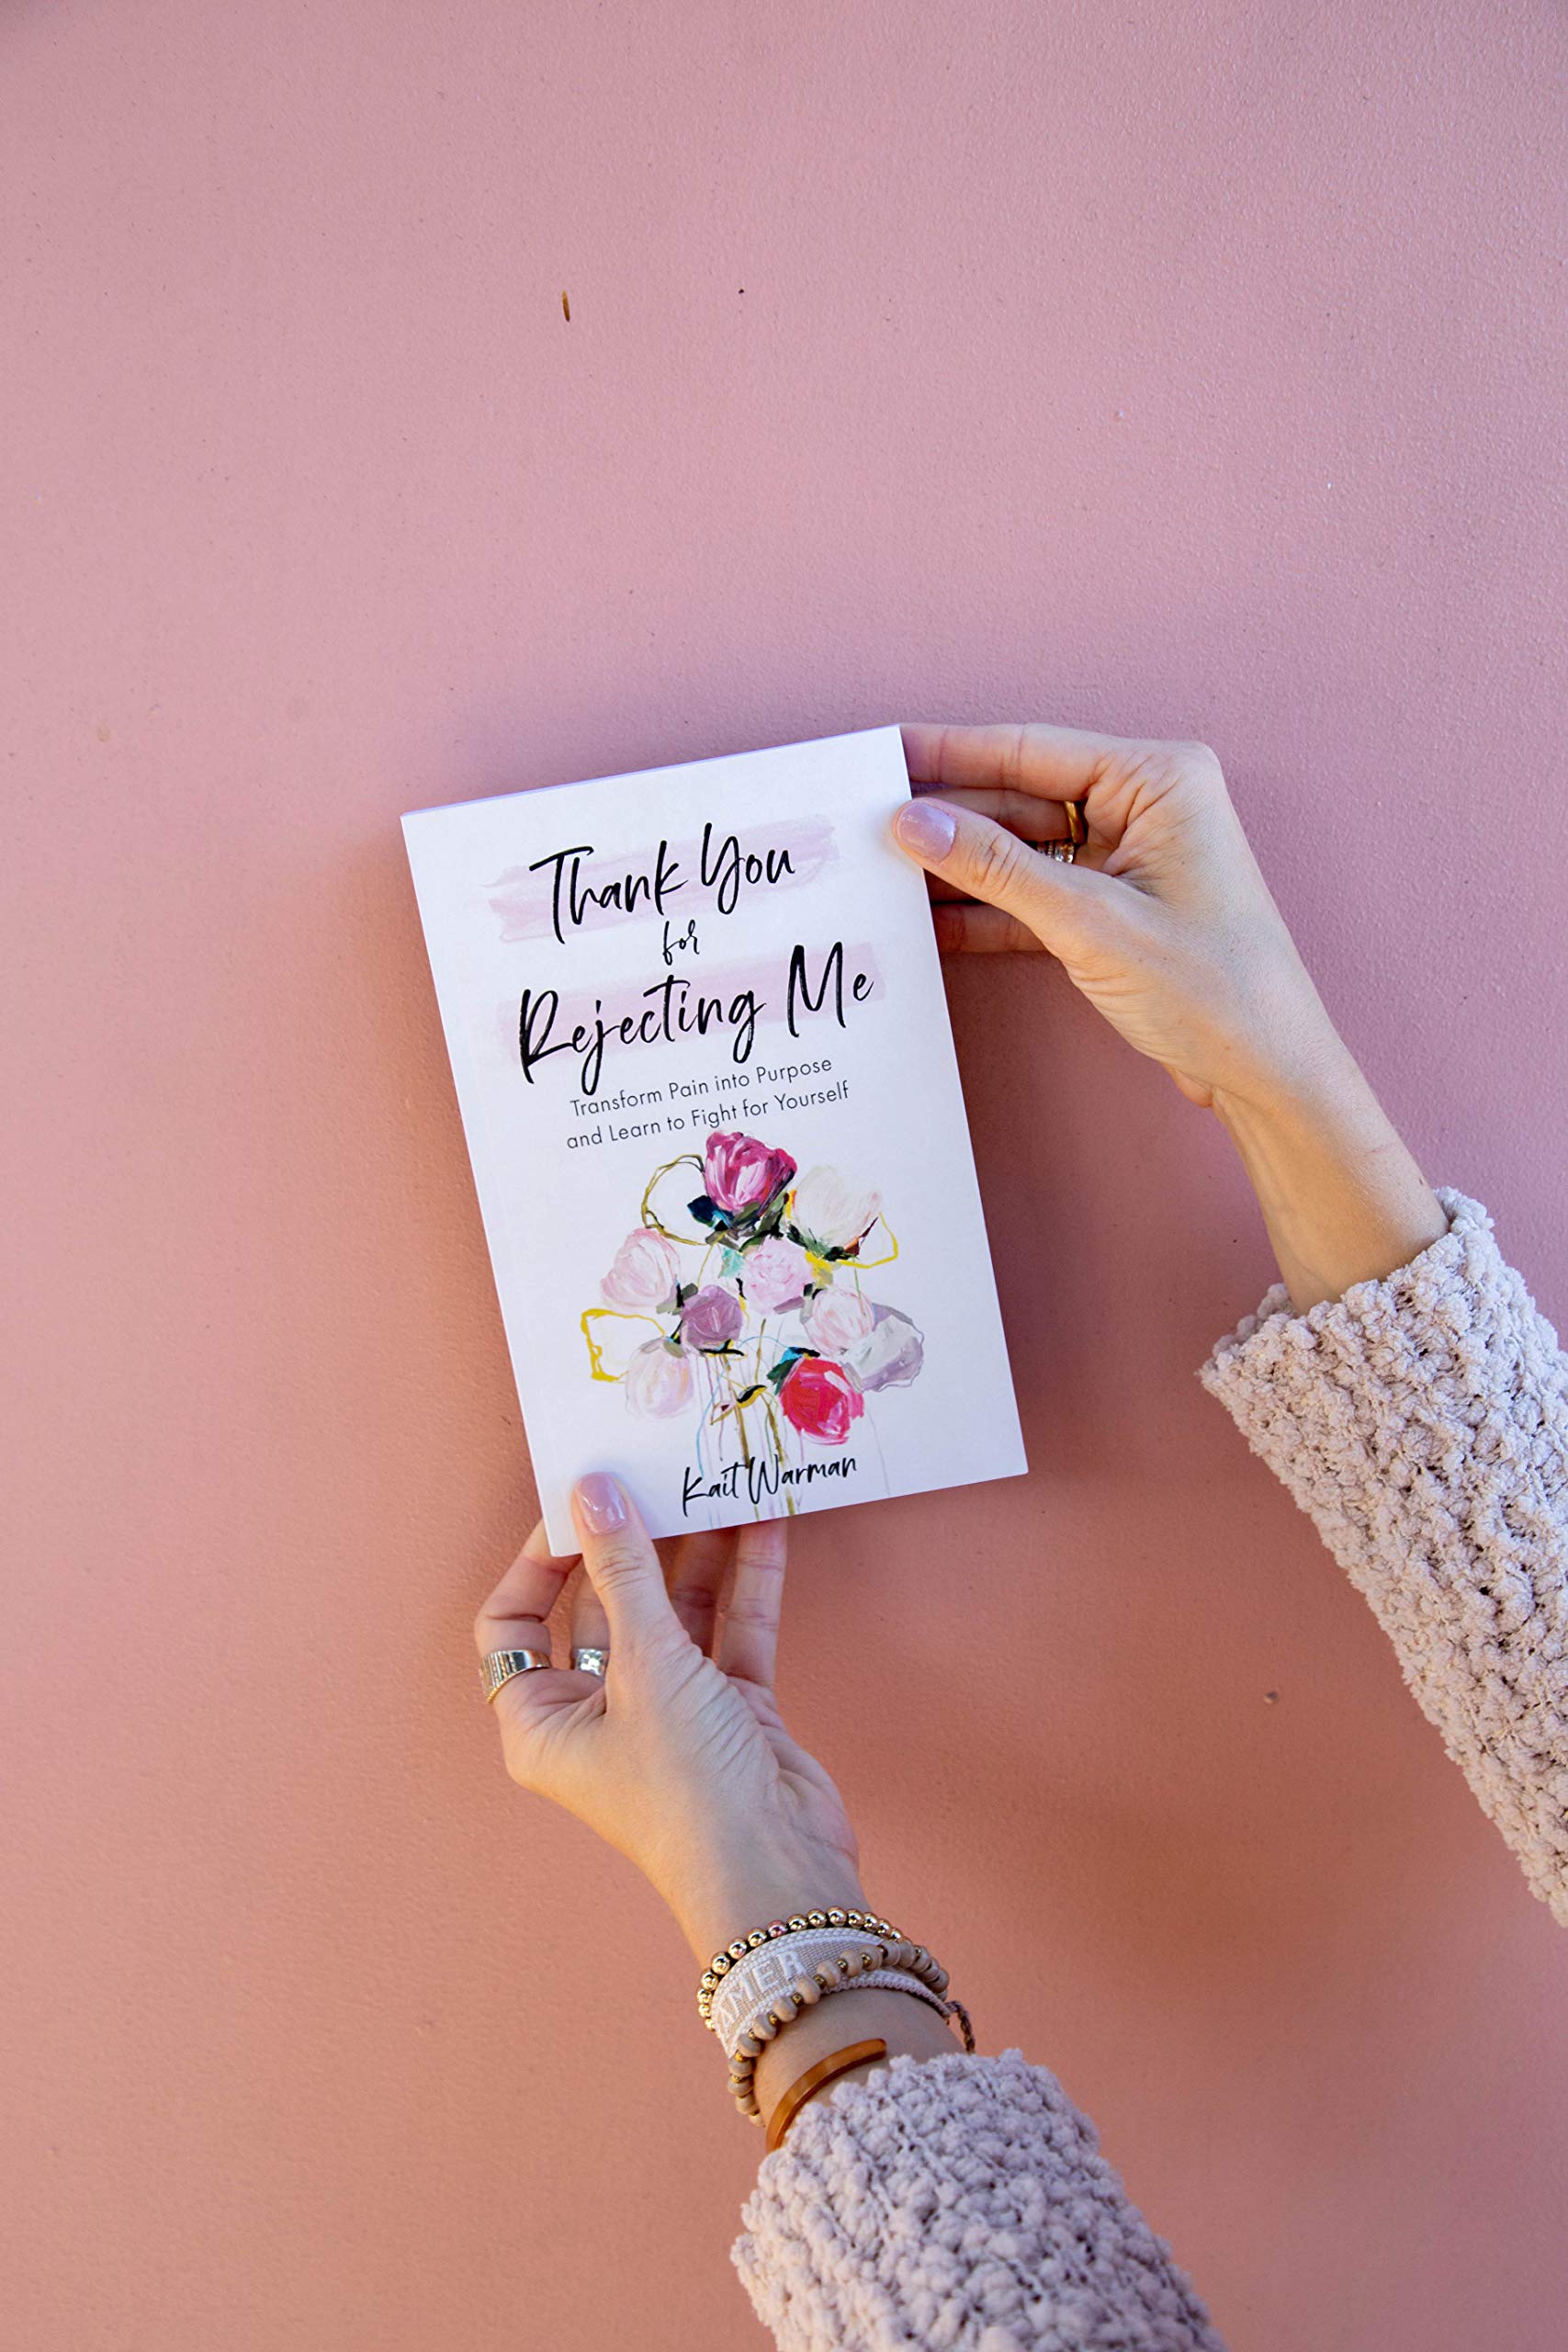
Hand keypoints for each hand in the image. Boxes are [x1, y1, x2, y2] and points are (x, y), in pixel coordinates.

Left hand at [474, 1474, 865, 1962]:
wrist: (779, 1875)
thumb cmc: (685, 1790)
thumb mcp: (647, 1669)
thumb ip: (625, 1572)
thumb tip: (594, 1492)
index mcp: (542, 1722)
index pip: (513, 1624)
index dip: (537, 1561)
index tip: (576, 1504)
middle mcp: (598, 1714)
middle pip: (602, 1607)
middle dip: (630, 1543)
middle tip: (651, 1473)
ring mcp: (668, 1712)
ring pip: (673, 1613)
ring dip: (696, 1553)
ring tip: (711, 1482)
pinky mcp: (730, 1710)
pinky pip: (730, 1632)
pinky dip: (746, 1583)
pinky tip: (761, 1524)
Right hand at [894, 720, 1342, 1112]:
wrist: (1268, 1072)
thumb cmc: (1212, 987)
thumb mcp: (1091, 922)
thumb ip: (996, 869)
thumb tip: (912, 823)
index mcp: (1158, 779)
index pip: (1029, 751)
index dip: (946, 753)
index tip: (880, 754)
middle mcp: (1144, 806)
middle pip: (1017, 798)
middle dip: (944, 816)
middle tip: (861, 822)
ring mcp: (1127, 860)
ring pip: (1019, 850)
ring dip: (957, 867)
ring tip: (877, 872)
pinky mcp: (1113, 911)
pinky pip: (1033, 896)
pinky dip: (985, 911)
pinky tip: (925, 920)